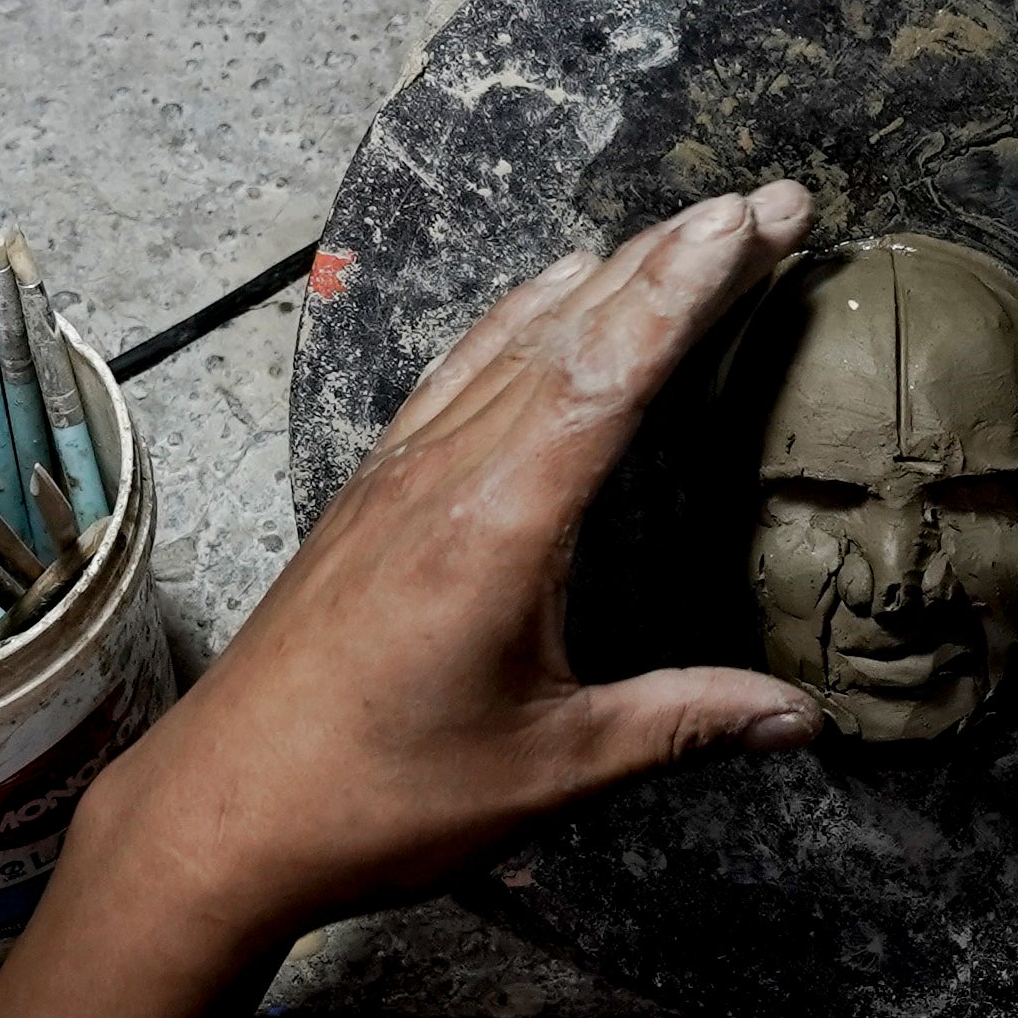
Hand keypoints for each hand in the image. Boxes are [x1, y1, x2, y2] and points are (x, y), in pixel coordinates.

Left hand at [73, 183, 819, 953]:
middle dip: (673, 258)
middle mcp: (445, 474)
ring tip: (682, 231)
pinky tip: (548, 298)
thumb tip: (799, 719)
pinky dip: (520, 319)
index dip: (685, 287)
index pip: (607, 371)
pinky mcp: (371, 494)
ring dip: (604, 277)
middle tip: (764, 204)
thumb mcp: (549, 770)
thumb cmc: (375, 797)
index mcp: (497, 525)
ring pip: (512, 339)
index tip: (747, 219)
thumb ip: (679, 725)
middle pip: (571, 330)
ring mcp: (399, 475)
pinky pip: (458, 372)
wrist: (218, 812)